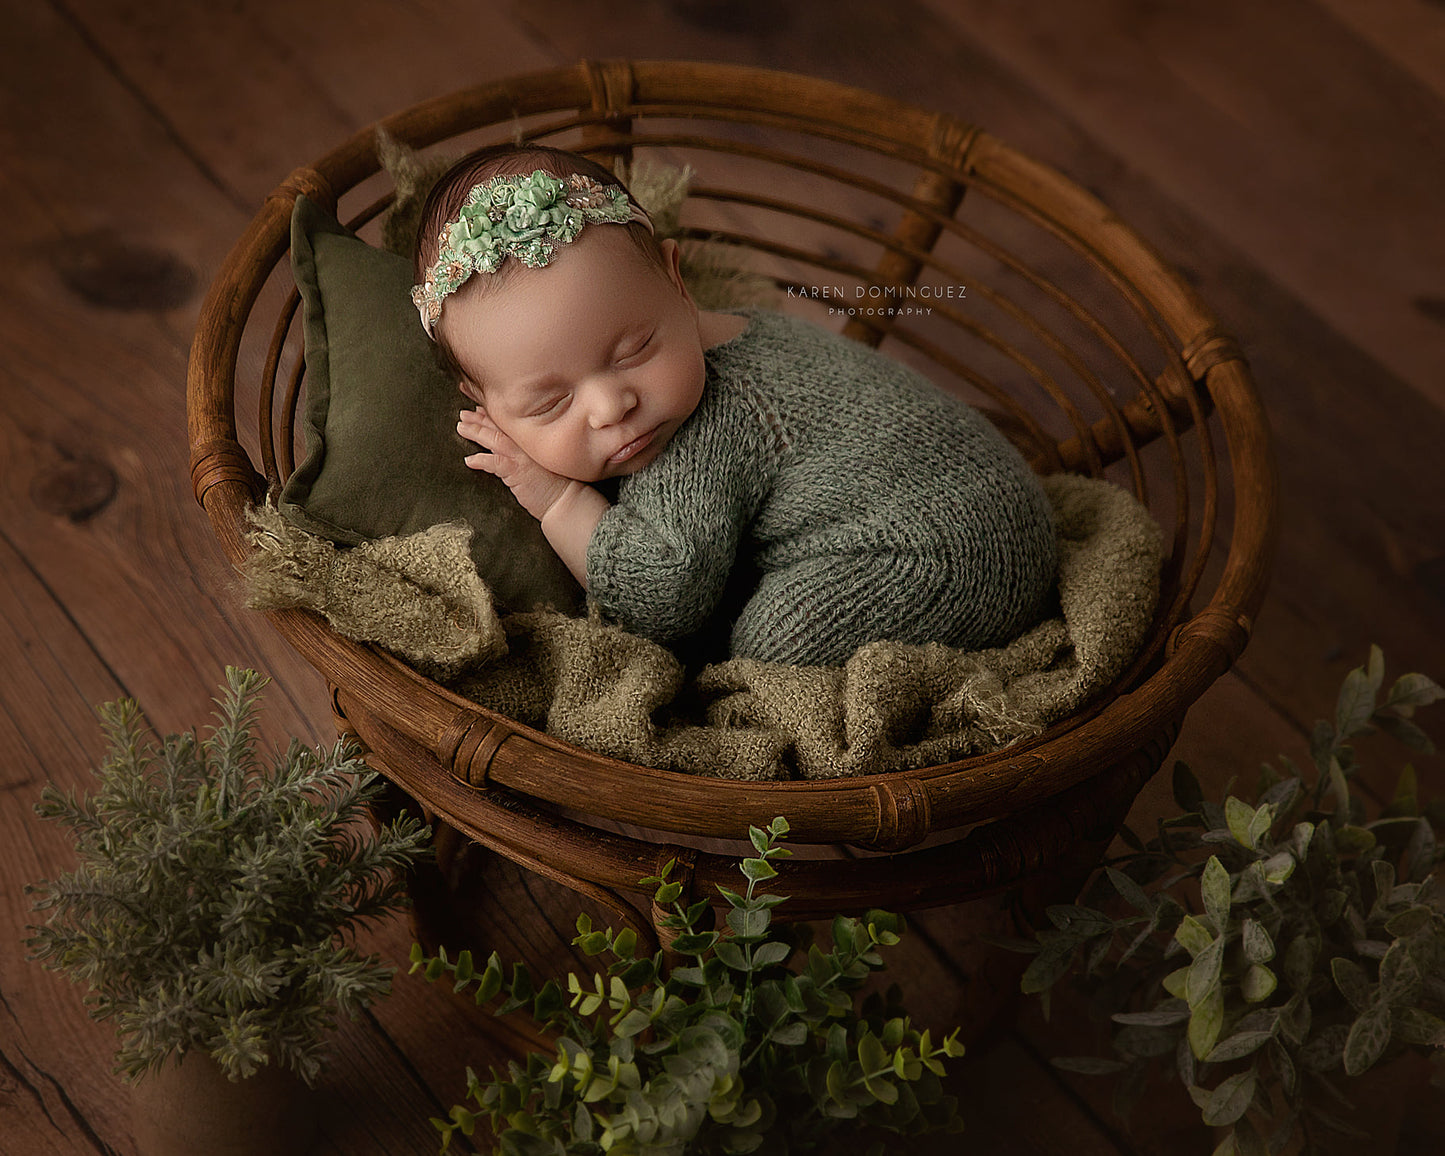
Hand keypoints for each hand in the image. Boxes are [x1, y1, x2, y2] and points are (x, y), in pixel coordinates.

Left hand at [457, 406, 571, 521]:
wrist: (566, 500)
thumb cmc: (558, 485)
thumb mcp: (543, 462)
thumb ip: (528, 454)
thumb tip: (515, 452)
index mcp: (533, 440)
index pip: (509, 422)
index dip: (493, 414)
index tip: (479, 409)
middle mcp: (527, 444)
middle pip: (499, 426)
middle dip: (478, 418)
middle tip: (463, 413)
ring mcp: (521, 456)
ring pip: (494, 439)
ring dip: (476, 432)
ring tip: (461, 428)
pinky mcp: (517, 471)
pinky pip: (494, 462)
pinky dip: (480, 460)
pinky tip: (469, 460)